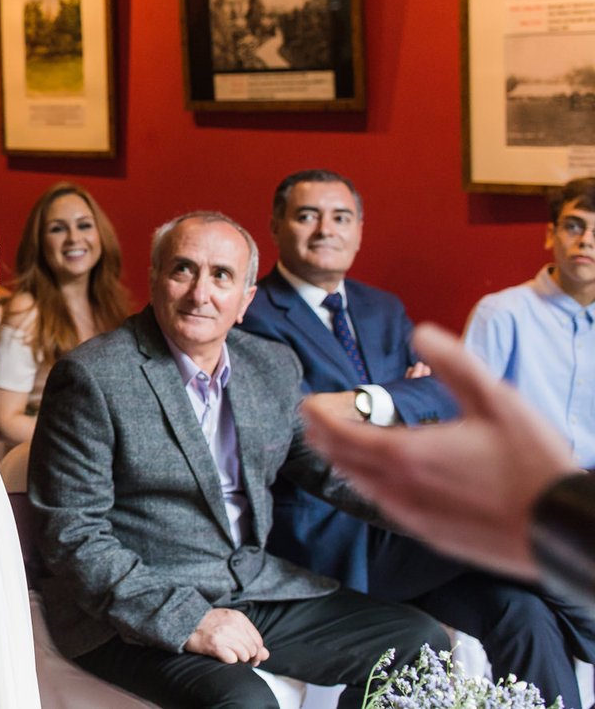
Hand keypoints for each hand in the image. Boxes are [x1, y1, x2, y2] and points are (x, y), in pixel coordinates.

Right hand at [183, 608, 268, 664]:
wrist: (183, 621)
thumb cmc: (208, 624)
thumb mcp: (230, 624)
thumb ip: (250, 638)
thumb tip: (266, 654)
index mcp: (238, 617)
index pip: (258, 641)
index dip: (255, 652)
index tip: (248, 655)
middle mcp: (232, 624)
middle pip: (252, 650)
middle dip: (247, 657)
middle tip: (236, 656)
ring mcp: (223, 635)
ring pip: (244, 656)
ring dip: (237, 659)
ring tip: (226, 653)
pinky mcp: (214, 645)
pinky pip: (232, 660)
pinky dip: (228, 660)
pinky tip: (220, 654)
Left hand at [303, 323, 577, 580]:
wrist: (561, 528)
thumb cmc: (533, 463)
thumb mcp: (496, 400)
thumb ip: (453, 363)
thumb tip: (421, 333)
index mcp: (407, 454)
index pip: (340, 435)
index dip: (318, 417)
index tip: (307, 404)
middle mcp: (400, 488)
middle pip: (343, 461)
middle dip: (324, 437)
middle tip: (316, 420)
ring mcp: (413, 516)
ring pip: (361, 486)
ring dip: (345, 461)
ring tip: (341, 443)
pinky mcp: (430, 535)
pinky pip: (385, 506)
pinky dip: (370, 484)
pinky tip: (381, 477)